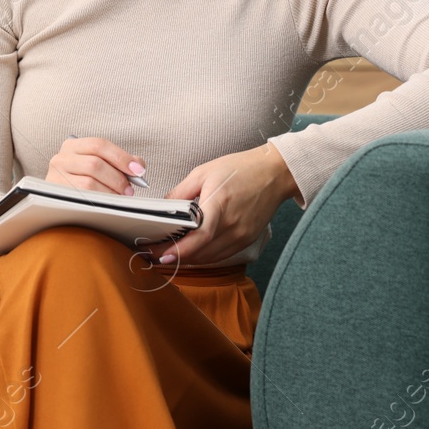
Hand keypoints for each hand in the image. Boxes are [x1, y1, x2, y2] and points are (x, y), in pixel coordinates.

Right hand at [46, 136, 145, 196]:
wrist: (62, 202)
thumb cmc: (84, 181)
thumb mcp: (100, 166)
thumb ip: (120, 162)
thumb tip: (138, 166)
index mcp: (73, 146)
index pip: (99, 145)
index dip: (121, 157)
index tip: (138, 170)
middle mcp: (61, 158)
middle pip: (95, 164)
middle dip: (117, 178)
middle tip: (129, 189)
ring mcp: (55, 177)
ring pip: (89, 182)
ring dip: (109, 192)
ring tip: (118, 197)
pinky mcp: (55, 195)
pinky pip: (82, 198)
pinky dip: (99, 201)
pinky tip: (106, 204)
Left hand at [158, 143, 299, 265]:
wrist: (274, 173)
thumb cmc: (240, 169)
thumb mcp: (203, 173)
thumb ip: (181, 193)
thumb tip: (162, 209)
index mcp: (219, 204)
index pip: (198, 237)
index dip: (178, 250)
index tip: (159, 254)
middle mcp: (232, 225)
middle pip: (201, 252)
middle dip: (176, 257)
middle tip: (154, 254)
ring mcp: (242, 235)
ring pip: (210, 257)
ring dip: (188, 259)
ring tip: (168, 255)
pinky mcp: (247, 239)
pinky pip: (222, 255)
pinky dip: (204, 256)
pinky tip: (191, 252)